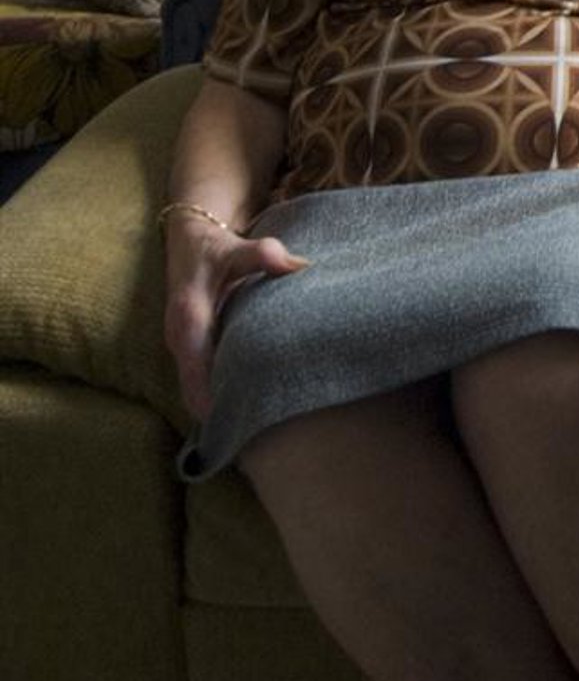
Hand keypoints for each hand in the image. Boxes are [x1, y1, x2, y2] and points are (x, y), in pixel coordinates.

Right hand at [164, 227, 308, 424]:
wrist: (187, 240)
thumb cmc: (211, 248)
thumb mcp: (233, 248)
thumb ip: (262, 255)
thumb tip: (295, 265)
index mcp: (187, 322)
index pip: (196, 375)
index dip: (212, 404)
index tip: (236, 428)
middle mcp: (181, 341)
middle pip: (196, 393)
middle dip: (221, 416)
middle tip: (257, 440)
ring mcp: (185, 348)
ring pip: (199, 390)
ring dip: (221, 409)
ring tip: (256, 434)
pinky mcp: (194, 349)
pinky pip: (204, 380)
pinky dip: (220, 395)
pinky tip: (248, 408)